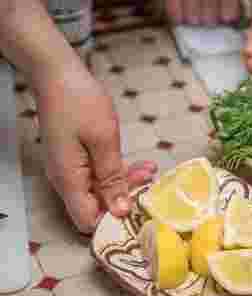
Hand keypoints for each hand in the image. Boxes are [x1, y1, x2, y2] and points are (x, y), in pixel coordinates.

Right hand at [34, 65, 156, 233]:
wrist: (58, 74)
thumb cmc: (80, 103)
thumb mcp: (104, 141)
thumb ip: (112, 178)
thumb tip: (120, 211)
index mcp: (69, 180)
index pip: (88, 221)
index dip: (114, 221)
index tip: (140, 210)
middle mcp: (66, 180)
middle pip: (97, 206)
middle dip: (127, 198)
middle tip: (151, 183)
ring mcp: (70, 170)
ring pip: (101, 191)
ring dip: (126, 183)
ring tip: (150, 169)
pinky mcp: (76, 160)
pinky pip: (98, 175)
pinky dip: (118, 171)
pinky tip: (140, 163)